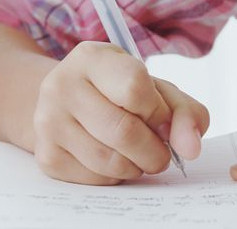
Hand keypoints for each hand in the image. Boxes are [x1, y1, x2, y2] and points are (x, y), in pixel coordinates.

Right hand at [33, 41, 209, 184]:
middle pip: (124, 132)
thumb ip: (184, 112)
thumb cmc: (117, 93)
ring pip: (110, 162)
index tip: (162, 119)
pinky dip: (115, 177)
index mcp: (91, 57)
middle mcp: (61, 85)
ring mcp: (48, 122)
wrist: (67, 104)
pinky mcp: (46, 156)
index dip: (158, 112)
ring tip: (136, 154)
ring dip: (137, 167)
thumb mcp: (154, 89)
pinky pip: (96, 179)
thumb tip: (189, 148)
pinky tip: (111, 159)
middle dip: (155, 151)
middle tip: (159, 151)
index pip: (134, 88)